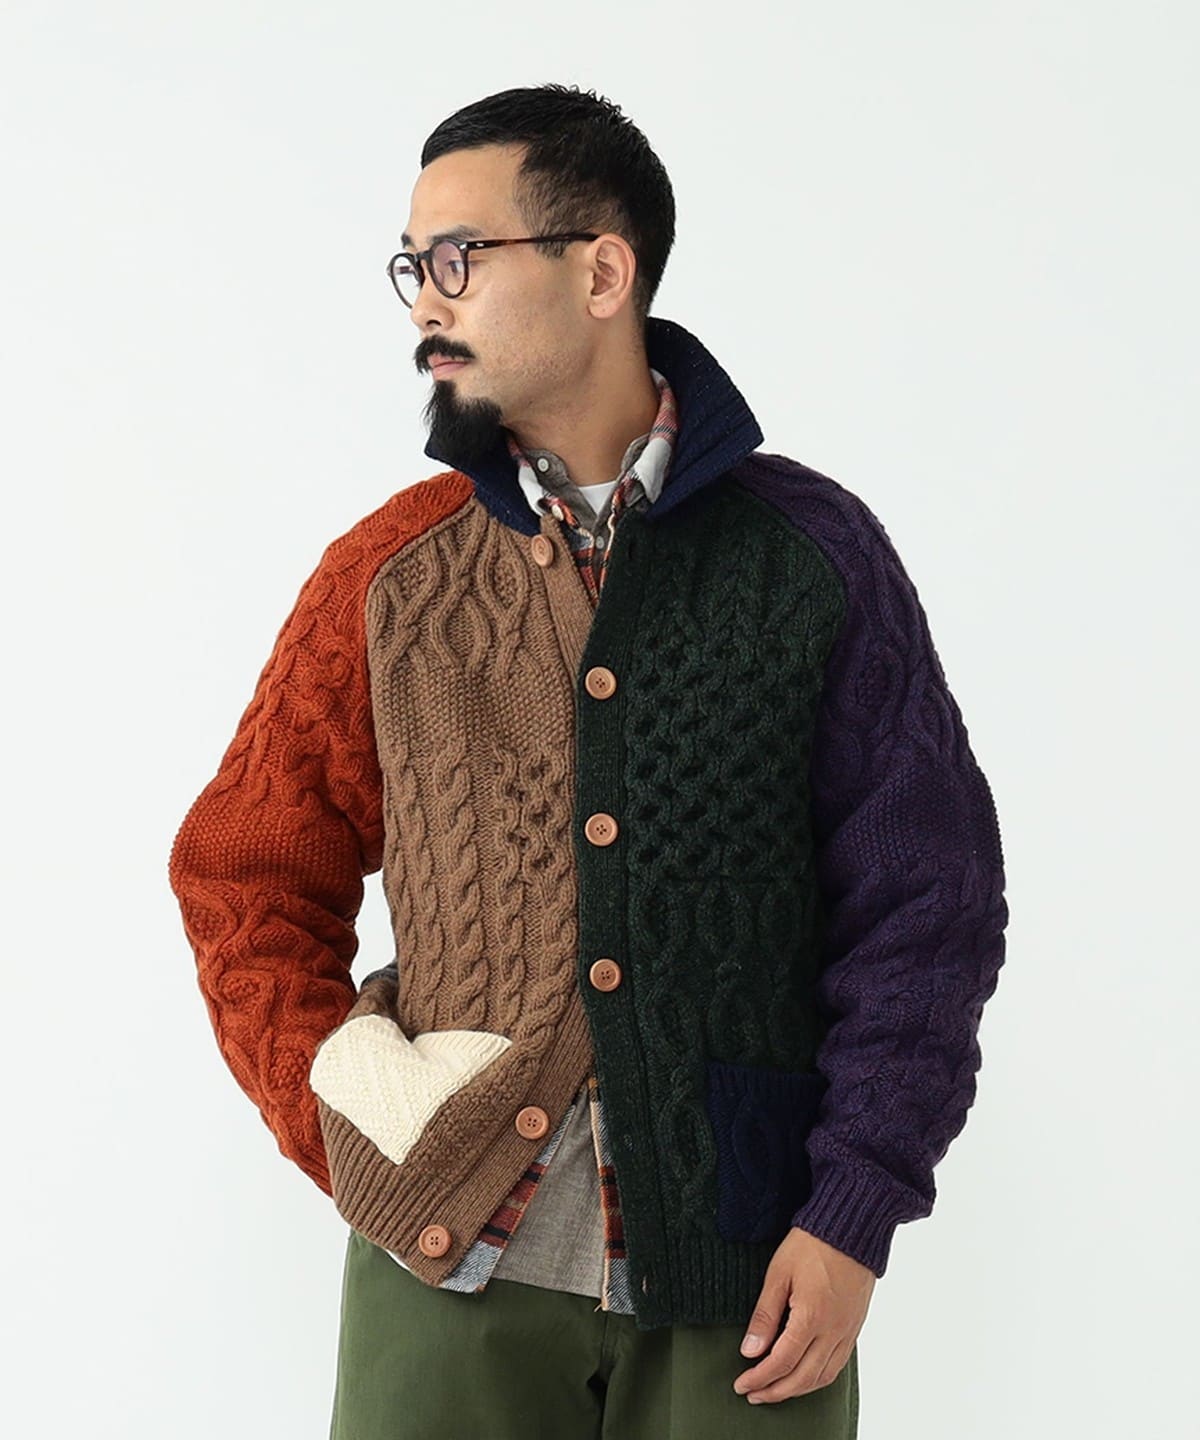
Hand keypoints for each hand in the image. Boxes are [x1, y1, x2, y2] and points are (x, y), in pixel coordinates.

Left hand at [732, 1227, 874, 1404]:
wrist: (851, 1228)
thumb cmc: (812, 1244)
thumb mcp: (778, 1274)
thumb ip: (764, 1315)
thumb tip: (750, 1350)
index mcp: (812, 1316)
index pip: (782, 1362)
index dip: (759, 1378)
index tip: (741, 1384)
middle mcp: (833, 1330)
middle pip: (803, 1378)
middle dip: (775, 1391)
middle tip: (752, 1394)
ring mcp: (847, 1331)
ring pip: (823, 1377)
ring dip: (797, 1390)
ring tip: (774, 1391)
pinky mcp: (854, 1327)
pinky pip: (838, 1365)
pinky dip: (818, 1378)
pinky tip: (804, 1377)